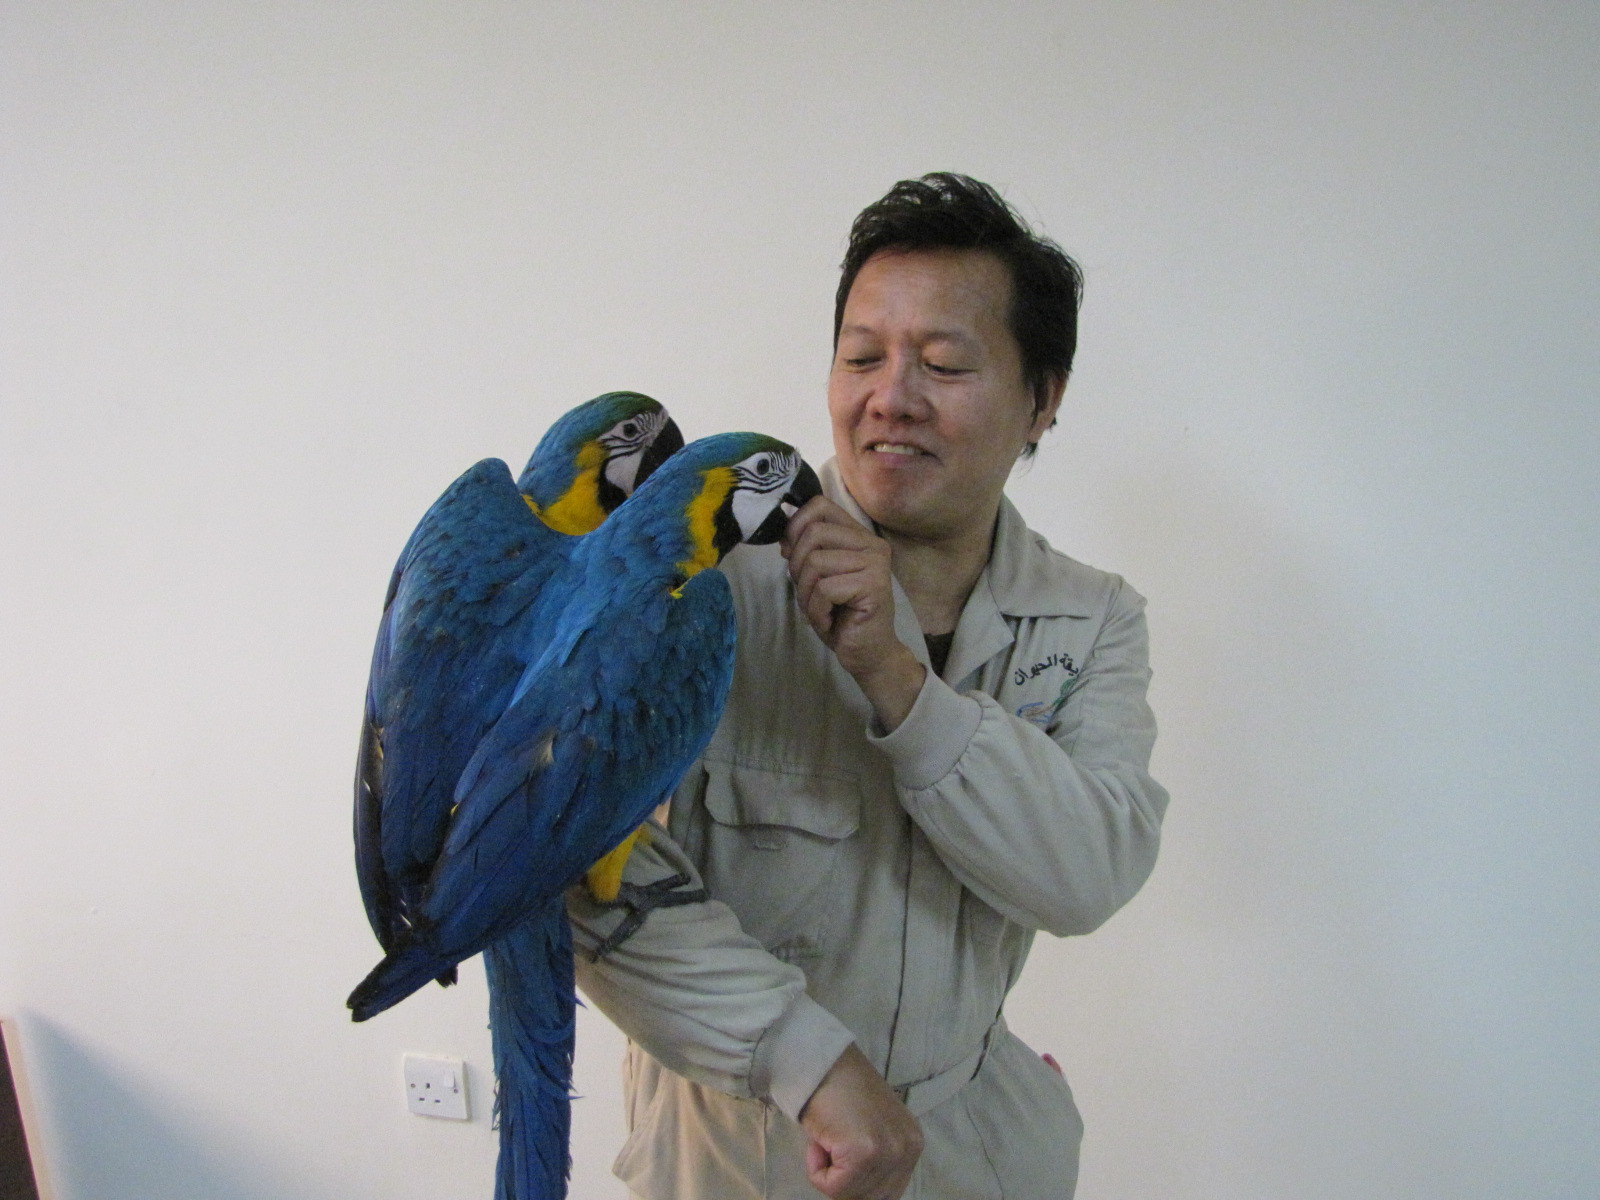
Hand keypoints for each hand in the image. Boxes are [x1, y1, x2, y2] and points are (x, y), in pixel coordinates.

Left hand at [782, 498, 925, 730]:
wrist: (867, 653)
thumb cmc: (841, 615)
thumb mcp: (818, 576)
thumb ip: (807, 550)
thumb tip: (783, 533)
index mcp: (859, 535)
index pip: (819, 505)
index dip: (795, 525)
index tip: (790, 553)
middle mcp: (872, 543)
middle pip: (813, 533)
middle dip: (797, 566)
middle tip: (808, 592)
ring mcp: (876, 563)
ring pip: (816, 562)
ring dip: (807, 593)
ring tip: (821, 609)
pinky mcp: (874, 585)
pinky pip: (824, 588)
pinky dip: (816, 609)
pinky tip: (829, 620)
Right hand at [798, 1044, 923, 1199]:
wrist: (821, 1062)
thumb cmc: (838, 1091)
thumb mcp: (872, 1129)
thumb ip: (877, 1161)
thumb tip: (862, 1194)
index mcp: (912, 1143)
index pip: (888, 1193)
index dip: (858, 1185)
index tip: (842, 1161)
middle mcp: (908, 1148)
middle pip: (871, 1198)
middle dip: (844, 1180)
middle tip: (832, 1144)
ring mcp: (889, 1151)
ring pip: (848, 1194)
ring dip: (828, 1172)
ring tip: (828, 1136)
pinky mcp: (865, 1153)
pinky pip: (832, 1186)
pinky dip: (816, 1169)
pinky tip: (820, 1139)